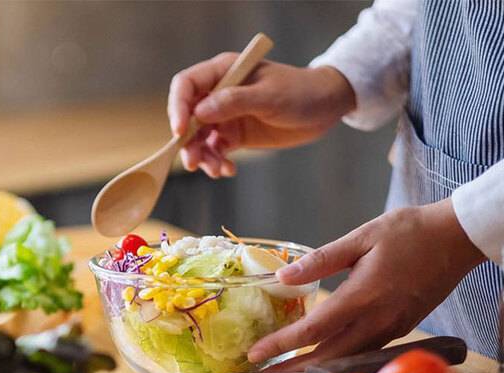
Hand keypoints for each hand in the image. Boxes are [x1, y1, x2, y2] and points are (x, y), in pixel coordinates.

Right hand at [167, 54, 355, 177]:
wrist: (325, 107)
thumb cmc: (300, 91)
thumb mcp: (269, 96)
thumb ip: (234, 102)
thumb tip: (199, 113)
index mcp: (223, 72)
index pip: (186, 85)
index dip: (178, 107)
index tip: (180, 131)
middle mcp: (218, 93)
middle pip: (187, 116)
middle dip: (187, 140)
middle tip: (194, 162)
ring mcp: (225, 115)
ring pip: (199, 138)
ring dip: (202, 156)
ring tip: (216, 170)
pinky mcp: (234, 135)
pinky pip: (215, 150)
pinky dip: (217, 162)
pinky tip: (227, 170)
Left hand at [248, 199, 485, 369]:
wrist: (458, 238)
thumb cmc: (410, 232)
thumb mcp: (361, 237)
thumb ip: (321, 260)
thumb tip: (282, 276)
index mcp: (362, 296)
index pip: (312, 330)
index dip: (280, 344)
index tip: (254, 354)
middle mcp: (377, 320)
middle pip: (327, 355)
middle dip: (292, 368)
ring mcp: (391, 329)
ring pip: (346, 358)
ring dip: (314, 368)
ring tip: (285, 371)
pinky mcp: (400, 329)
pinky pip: (363, 351)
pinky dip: (338, 359)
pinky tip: (322, 357)